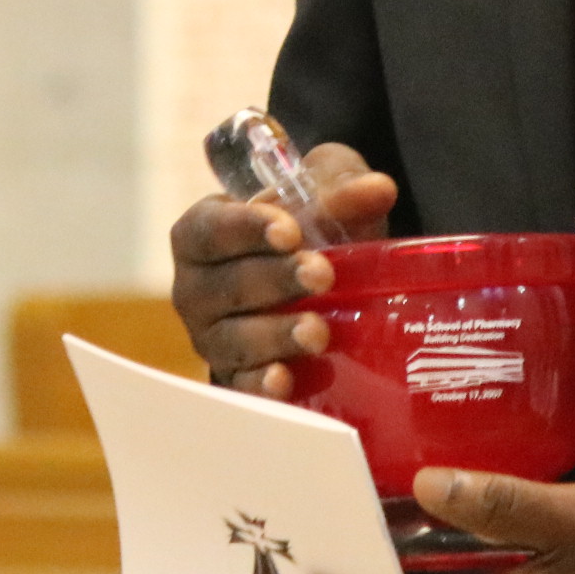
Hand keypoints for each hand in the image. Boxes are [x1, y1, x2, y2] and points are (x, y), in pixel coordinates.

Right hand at [168, 145, 395, 397]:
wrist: (313, 287)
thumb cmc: (302, 231)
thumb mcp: (322, 197)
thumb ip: (341, 188)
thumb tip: (378, 189)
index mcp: (202, 234)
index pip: (210, 229)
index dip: (245, 229)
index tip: (290, 232)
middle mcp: (196, 288)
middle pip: (225, 285)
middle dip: (274, 280)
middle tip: (321, 275)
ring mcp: (212, 337)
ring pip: (234, 338)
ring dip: (276, 334)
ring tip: (318, 331)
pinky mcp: (235, 376)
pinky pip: (241, 385)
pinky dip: (260, 385)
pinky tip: (284, 381)